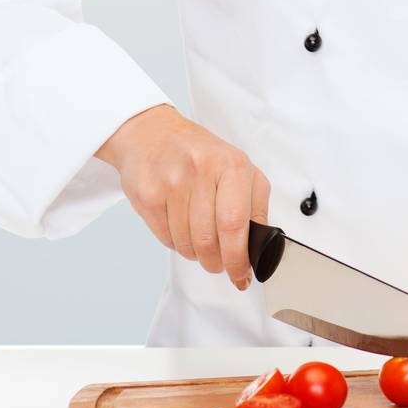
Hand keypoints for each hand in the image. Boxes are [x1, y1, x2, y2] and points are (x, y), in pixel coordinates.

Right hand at [95, 104, 270, 289]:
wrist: (151, 133)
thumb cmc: (199, 154)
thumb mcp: (237, 169)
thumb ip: (255, 206)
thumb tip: (260, 250)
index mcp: (231, 164)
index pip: (235, 224)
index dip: (238, 258)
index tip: (241, 274)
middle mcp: (200, 170)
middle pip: (209, 241)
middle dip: (216, 262)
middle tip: (218, 262)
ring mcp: (170, 182)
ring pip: (187, 245)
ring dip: (196, 253)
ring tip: (197, 235)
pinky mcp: (147, 195)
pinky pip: (166, 240)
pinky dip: (176, 243)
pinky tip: (179, 225)